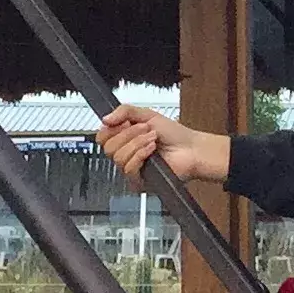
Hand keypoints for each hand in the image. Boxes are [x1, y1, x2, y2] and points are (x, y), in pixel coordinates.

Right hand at [96, 105, 231, 187]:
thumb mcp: (148, 114)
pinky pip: (129, 169)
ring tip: (153, 138)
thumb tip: (104, 118)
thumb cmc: (174, 134)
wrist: (191, 149)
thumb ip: (125, 111)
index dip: (110, 129)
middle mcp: (126, 153)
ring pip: (118, 158)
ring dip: (137, 144)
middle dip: (128, 134)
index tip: (124, 122)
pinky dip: (140, 155)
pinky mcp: (139, 181)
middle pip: (107, 147)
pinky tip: (152, 150)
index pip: (102, 136)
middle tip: (145, 129)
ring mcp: (132, 168)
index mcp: (124, 138)